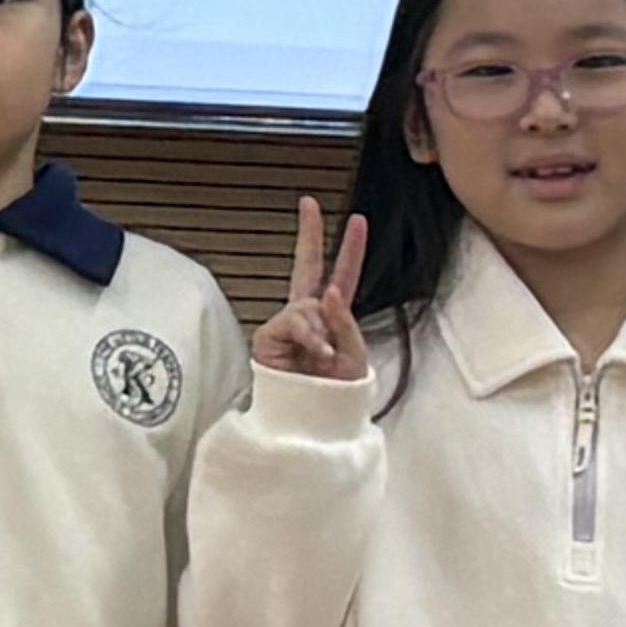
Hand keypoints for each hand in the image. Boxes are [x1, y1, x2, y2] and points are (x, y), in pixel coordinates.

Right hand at [259, 199, 371, 381]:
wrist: (314, 422)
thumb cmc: (335, 396)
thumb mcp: (355, 357)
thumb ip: (344, 322)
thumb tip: (327, 293)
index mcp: (332, 318)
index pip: (341, 277)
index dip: (350, 248)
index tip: (357, 220)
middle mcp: (307, 317)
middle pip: (306, 266)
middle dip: (309, 234)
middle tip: (308, 203)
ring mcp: (286, 326)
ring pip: (307, 306)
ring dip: (321, 332)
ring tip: (324, 359)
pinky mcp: (268, 339)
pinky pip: (293, 324)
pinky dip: (309, 338)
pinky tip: (315, 355)